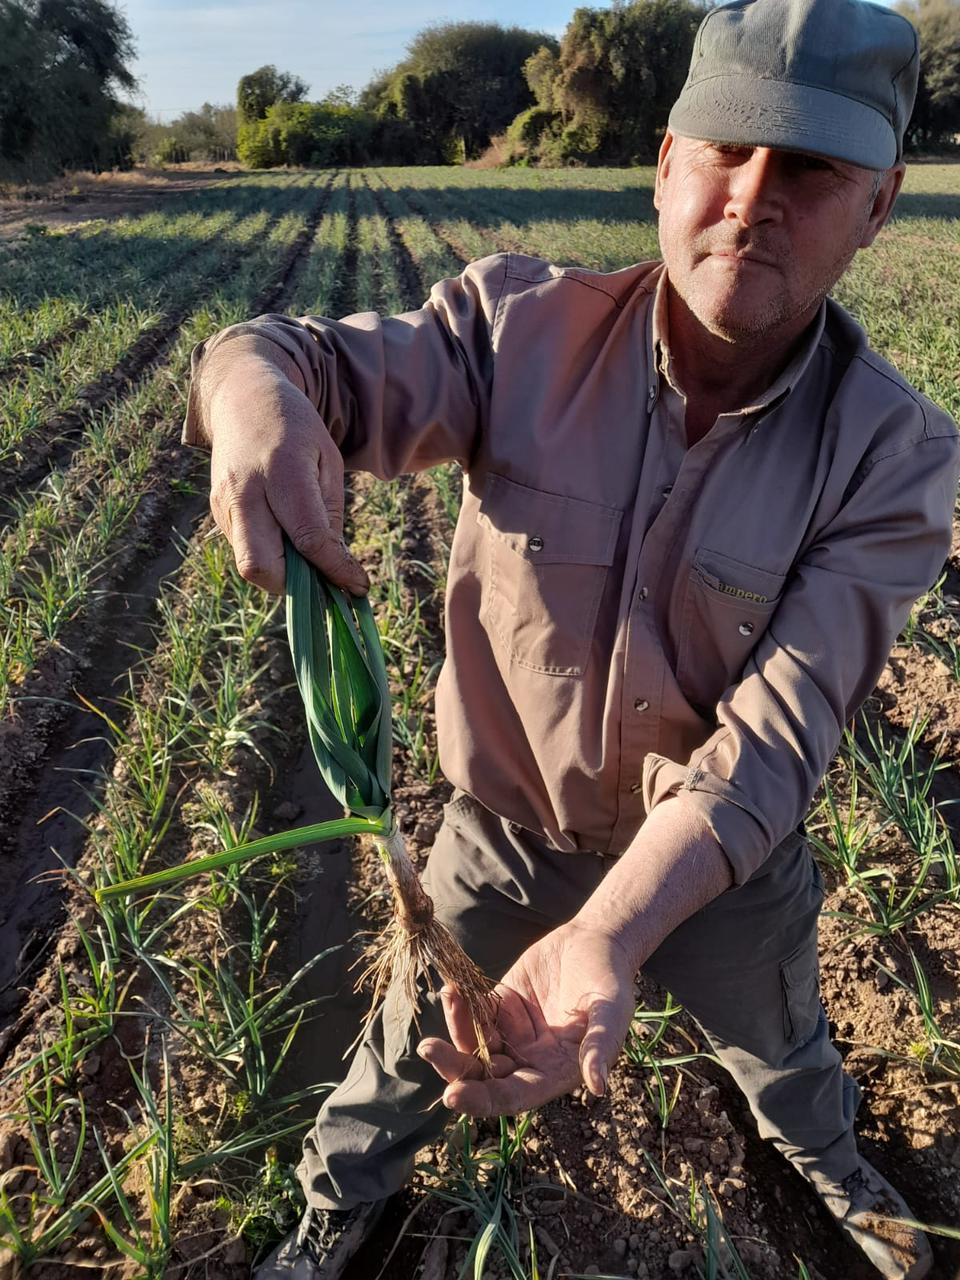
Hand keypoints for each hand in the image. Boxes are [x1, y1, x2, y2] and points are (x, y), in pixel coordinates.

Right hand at [208, 364, 367, 595]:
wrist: (242, 399)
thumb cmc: (296, 431)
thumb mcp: (328, 461)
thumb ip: (329, 515)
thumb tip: (334, 568)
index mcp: (282, 471)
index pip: (308, 537)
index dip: (335, 569)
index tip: (357, 585)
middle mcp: (244, 491)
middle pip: (260, 566)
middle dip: (295, 586)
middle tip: (323, 579)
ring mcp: (223, 503)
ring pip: (249, 566)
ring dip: (282, 574)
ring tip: (308, 556)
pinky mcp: (216, 512)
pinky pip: (244, 551)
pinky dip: (270, 557)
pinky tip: (285, 537)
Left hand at [417, 920, 635, 1116]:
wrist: (597, 942)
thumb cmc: (611, 982)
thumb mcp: (612, 1011)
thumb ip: (601, 1045)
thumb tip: (597, 1086)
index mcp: (553, 1074)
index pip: (512, 1096)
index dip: (482, 1100)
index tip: (452, 1096)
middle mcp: (527, 1061)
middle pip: (482, 1076)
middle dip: (454, 1067)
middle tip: (429, 1050)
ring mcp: (510, 1033)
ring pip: (472, 1043)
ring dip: (454, 1028)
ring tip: (448, 998)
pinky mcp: (499, 1005)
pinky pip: (474, 1012)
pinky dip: (459, 1004)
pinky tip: (451, 989)